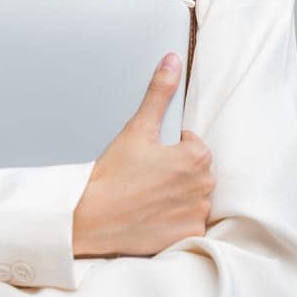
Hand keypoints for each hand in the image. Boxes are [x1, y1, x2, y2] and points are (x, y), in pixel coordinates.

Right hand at [72, 52, 214, 257]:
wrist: (91, 218)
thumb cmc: (112, 174)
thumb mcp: (136, 128)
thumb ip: (159, 93)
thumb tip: (172, 61)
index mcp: (196, 157)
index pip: (192, 146)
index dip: (169, 149)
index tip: (149, 158)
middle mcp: (204, 186)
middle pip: (195, 173)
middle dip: (175, 173)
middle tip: (144, 178)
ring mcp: (197, 213)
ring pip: (193, 198)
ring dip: (177, 197)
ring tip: (146, 197)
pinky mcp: (189, 235)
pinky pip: (190, 224)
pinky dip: (175, 221)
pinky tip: (153, 216)